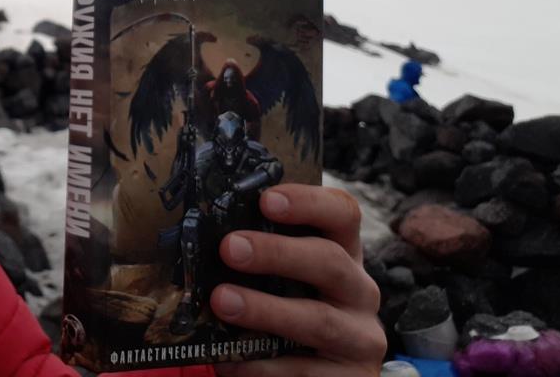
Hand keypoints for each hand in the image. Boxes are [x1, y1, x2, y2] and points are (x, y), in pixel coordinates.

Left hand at [210, 183, 386, 376]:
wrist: (311, 375)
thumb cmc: (286, 309)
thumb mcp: (281, 278)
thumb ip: (257, 257)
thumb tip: (199, 239)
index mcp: (343, 251)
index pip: (342, 213)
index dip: (308, 202)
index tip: (266, 200)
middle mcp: (359, 291)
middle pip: (330, 261)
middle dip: (277, 253)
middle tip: (230, 248)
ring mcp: (360, 337)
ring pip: (319, 319)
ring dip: (265, 309)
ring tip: (222, 301)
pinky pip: (304, 371)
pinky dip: (261, 365)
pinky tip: (228, 359)